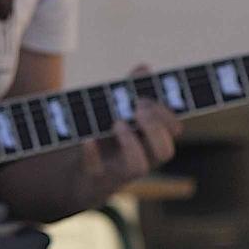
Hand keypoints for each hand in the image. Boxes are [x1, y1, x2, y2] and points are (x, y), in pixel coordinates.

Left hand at [83, 64, 180, 194]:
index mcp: (149, 139)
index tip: (147, 97)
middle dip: (155, 128)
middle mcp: (141, 158)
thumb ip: (130, 91)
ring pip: (139, 167)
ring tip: (118, 123)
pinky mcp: (94, 179)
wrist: (75, 174)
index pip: (173, 130)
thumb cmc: (103, 138)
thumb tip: (144, 68)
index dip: (167, 115)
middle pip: (165, 151)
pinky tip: (87, 139)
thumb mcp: (116, 111)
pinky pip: (96, 171)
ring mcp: (119, 171)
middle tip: (139, 108)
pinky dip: (92, 153)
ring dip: (131, 143)